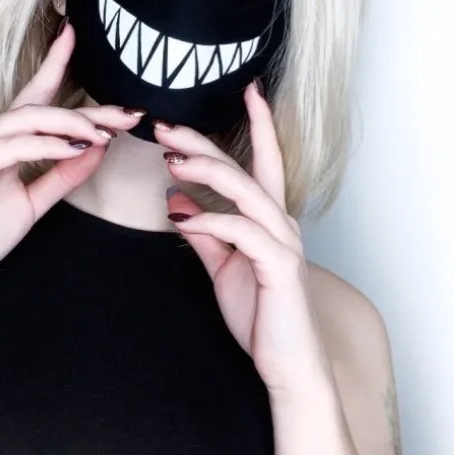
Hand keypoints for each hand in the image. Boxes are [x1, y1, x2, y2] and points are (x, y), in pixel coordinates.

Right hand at [0, 21, 143, 294]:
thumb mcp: (34, 201)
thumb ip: (63, 175)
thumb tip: (98, 149)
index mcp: (3, 139)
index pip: (35, 94)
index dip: (54, 62)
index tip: (75, 35)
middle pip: (44, 107)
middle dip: (90, 109)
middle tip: (128, 112)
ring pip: (30, 119)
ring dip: (73, 124)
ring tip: (107, 132)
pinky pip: (15, 147)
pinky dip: (48, 145)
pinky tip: (76, 149)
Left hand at [158, 81, 331, 397]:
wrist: (287, 364)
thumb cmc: (260, 313)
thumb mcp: (223, 266)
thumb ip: (204, 232)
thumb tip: (178, 201)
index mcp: (268, 219)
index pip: (264, 160)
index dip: (259, 124)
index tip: (250, 90)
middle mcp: (280, 222)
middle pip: (242, 168)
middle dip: (204, 141)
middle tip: (166, 125)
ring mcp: (282, 241)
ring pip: (244, 190)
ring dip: (205, 169)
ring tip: (171, 157)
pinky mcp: (279, 265)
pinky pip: (241, 231)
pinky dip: (209, 219)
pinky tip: (182, 215)